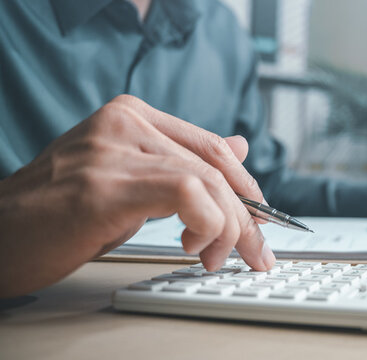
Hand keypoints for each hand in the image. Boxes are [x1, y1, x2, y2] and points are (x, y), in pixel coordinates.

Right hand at [0, 95, 274, 297]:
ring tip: (215, 257)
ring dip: (228, 228)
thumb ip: (181, 162)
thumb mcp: (131, 181)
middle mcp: (124, 123)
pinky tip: (193, 246)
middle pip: (217, 165)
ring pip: (208, 181)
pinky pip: (187, 194)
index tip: (262, 224)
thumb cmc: (57, 214)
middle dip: (247, 217)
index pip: (213, 146)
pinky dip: (207, 225)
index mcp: (131, 116)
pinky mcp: (104, 185)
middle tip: (254, 253)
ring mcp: (112, 149)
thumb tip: (240, 146)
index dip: (247, 189)